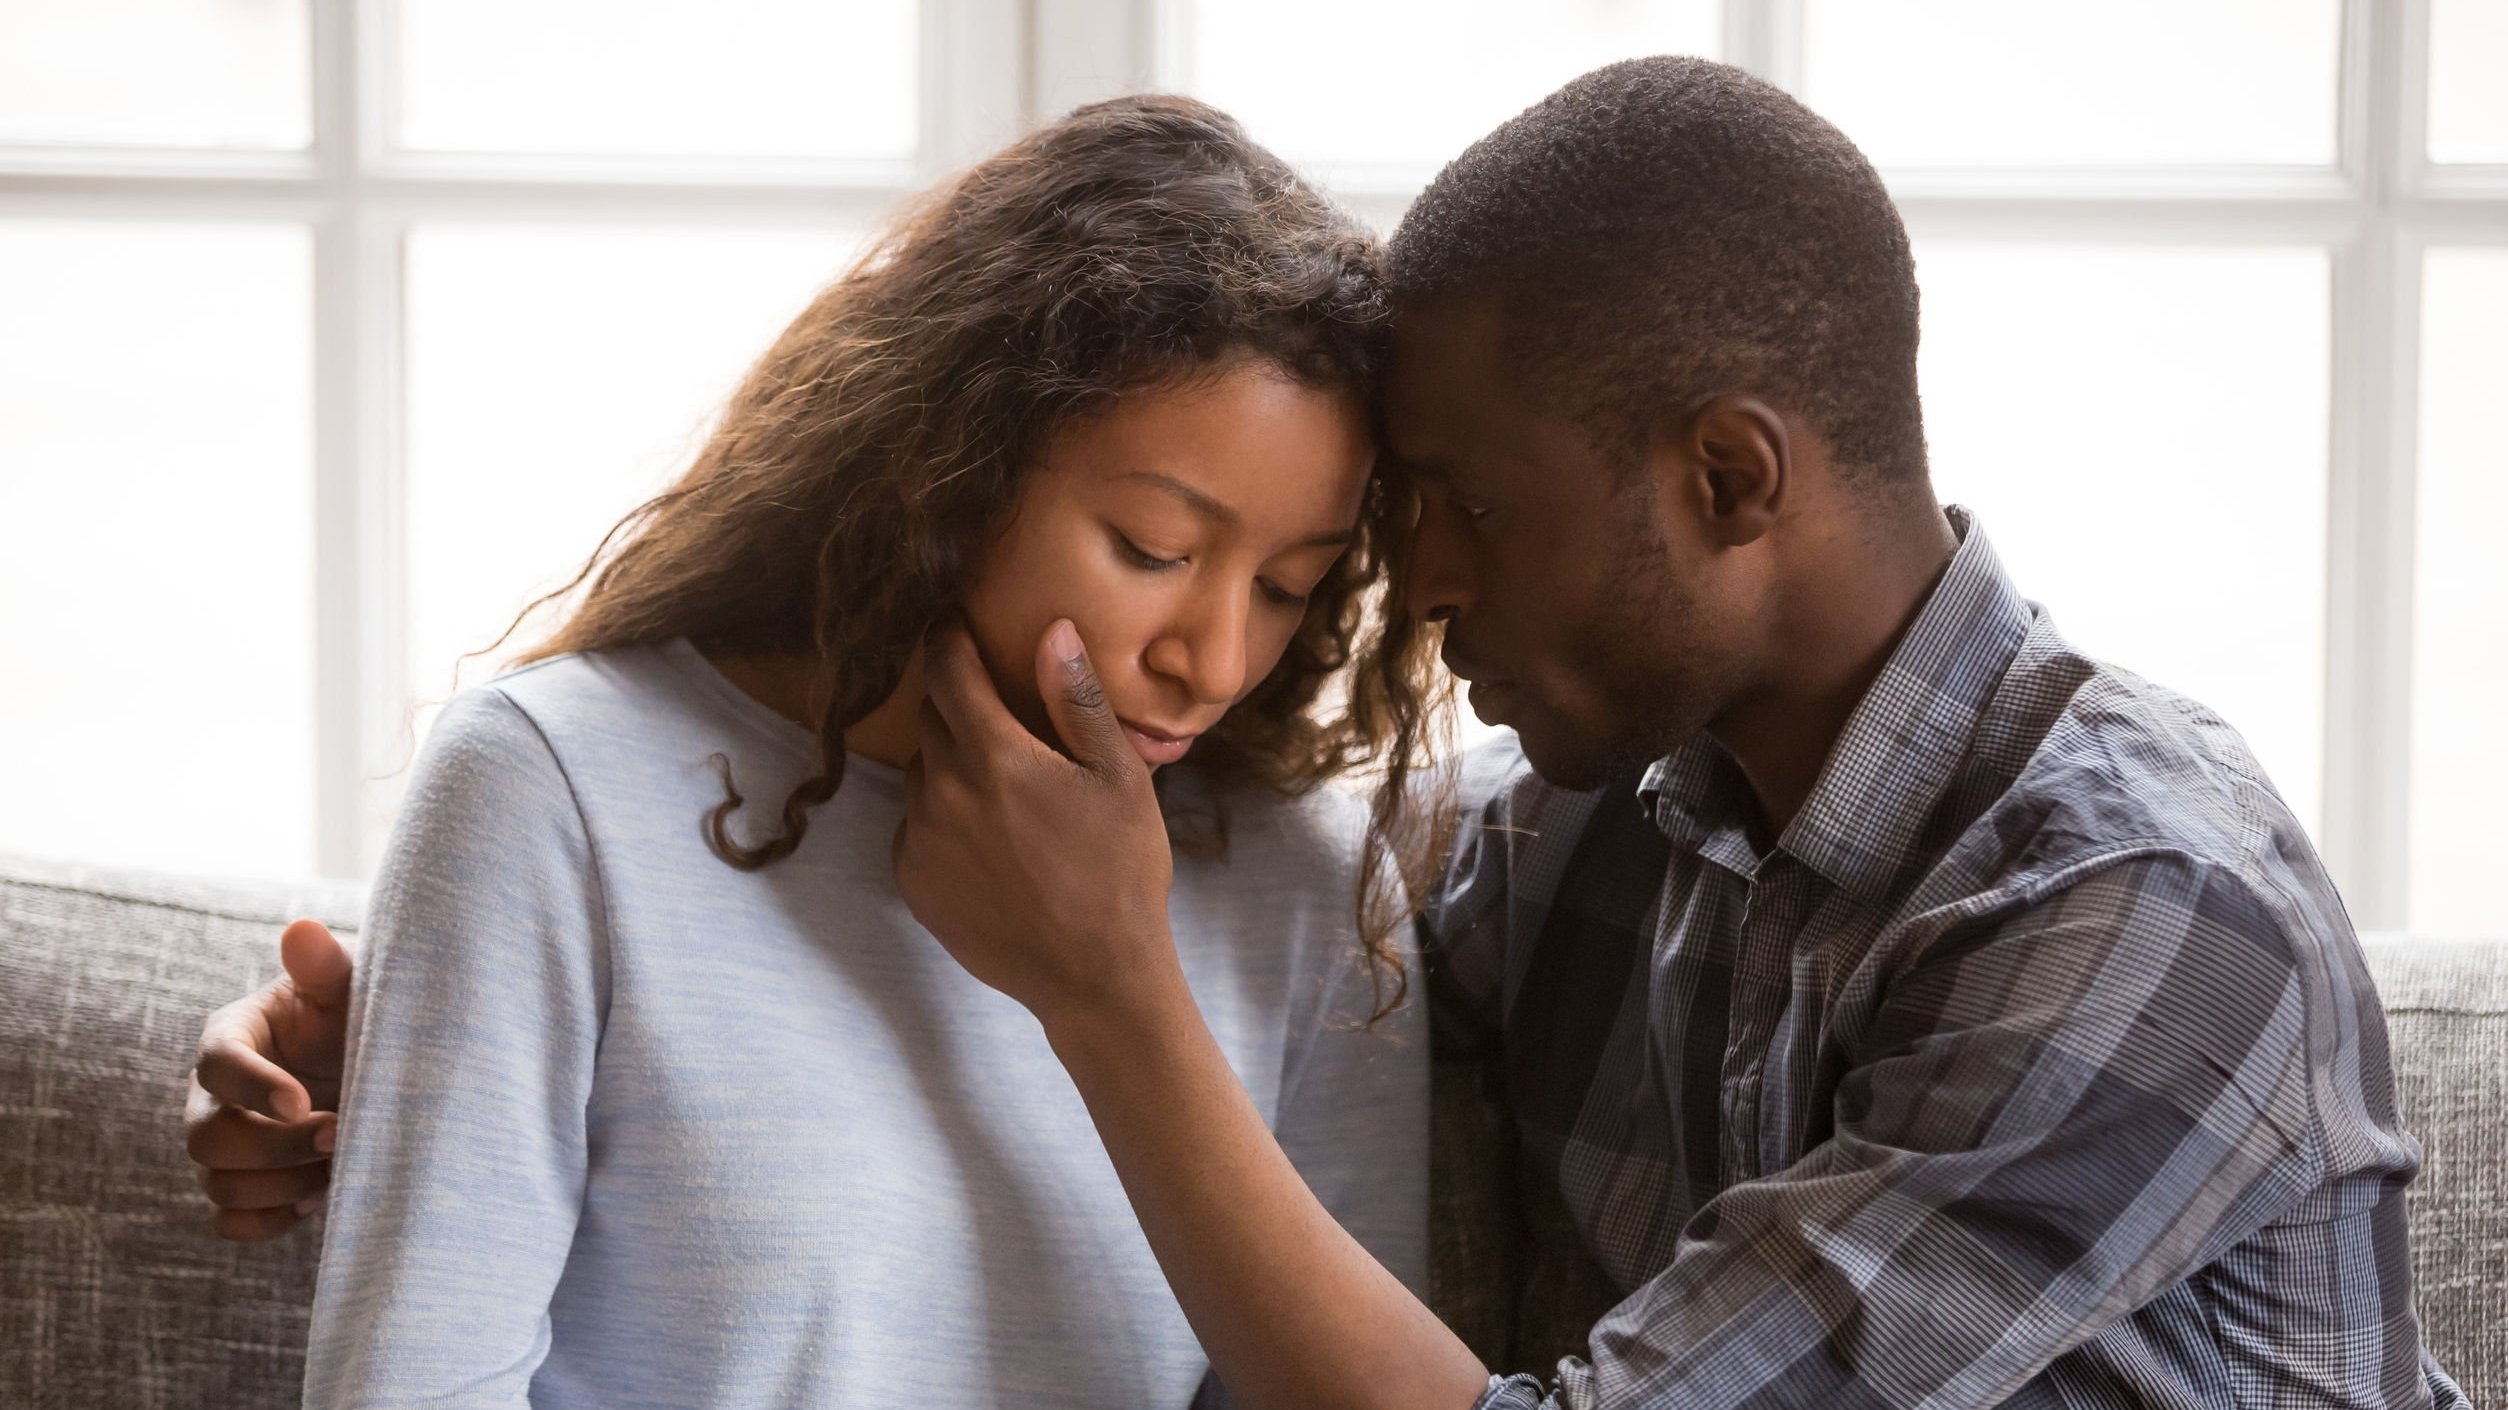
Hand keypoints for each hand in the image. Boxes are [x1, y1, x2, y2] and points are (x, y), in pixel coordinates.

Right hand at [184, 917, 352, 1239]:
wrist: (374, 1061)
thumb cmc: (354, 1014)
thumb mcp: (346, 986)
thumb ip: (325, 964)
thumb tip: (302, 930)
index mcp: (231, 1035)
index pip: (217, 1064)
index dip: (254, 1088)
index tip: (303, 1103)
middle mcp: (213, 1095)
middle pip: (208, 1138)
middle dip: (276, 1146)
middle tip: (341, 1135)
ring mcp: (224, 1143)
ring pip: (219, 1185)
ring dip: (281, 1185)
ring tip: (341, 1168)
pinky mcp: (242, 1184)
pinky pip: (228, 1223)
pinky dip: (269, 1222)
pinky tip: (316, 1201)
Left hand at [892, 618, 1181, 1030]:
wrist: (1094, 976)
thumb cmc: (1121, 870)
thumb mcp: (1120, 778)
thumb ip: (1078, 700)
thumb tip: (1051, 629)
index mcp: (995, 756)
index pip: (945, 669)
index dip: (947, 636)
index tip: (954, 621)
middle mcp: (942, 792)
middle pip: (932, 717)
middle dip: (959, 703)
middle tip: (1003, 716)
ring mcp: (920, 840)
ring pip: (923, 772)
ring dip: (952, 764)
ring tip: (1006, 791)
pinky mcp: (912, 880)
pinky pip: (917, 825)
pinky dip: (943, 817)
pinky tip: (992, 841)